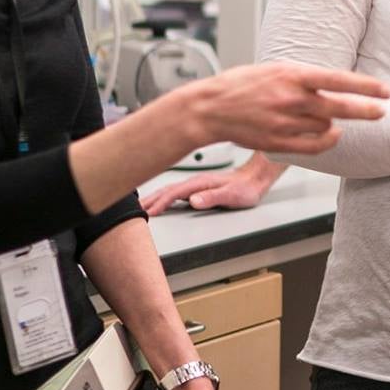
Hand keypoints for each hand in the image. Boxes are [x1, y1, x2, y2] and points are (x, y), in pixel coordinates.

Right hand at [141, 155, 283, 216]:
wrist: (256, 177)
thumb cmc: (246, 188)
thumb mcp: (232, 195)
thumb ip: (212, 198)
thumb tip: (193, 200)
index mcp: (199, 183)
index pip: (174, 193)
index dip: (160, 203)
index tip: (148, 212)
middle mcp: (195, 182)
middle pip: (167, 190)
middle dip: (150, 199)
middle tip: (133, 210)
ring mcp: (196, 184)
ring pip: (169, 190)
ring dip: (154, 197)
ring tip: (141, 205)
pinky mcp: (198, 187)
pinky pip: (175, 191)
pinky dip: (164, 195)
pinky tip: (161, 200)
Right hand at [162, 61, 389, 155]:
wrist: (210, 108)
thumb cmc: (242, 85)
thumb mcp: (276, 69)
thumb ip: (304, 78)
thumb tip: (334, 85)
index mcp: (291, 75)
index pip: (338, 79)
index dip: (365, 86)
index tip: (386, 91)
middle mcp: (291, 98)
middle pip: (339, 107)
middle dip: (366, 110)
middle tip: (382, 112)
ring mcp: (285, 122)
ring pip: (327, 126)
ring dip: (334, 122)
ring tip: (329, 117)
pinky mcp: (278, 142)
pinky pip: (314, 146)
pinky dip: (327, 141)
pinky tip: (332, 135)